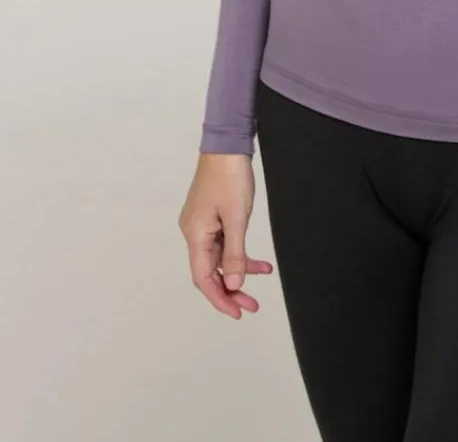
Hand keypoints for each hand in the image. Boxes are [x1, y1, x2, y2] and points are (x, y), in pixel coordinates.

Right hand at [178, 152, 273, 317]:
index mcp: (195, 235)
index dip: (220, 298)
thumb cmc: (230, 177)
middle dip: (231, 289)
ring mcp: (201, 224)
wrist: (226, 145)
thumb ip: (235, 254)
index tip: (238, 313)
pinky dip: (239, 252)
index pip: (204, 278)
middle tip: (252, 305)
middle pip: (210, 271)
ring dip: (239, 270)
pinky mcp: (210, 216)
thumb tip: (233, 286)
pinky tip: (259, 260)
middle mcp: (194, 232)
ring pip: (219, 257)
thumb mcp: (237, 218)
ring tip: (264, 276)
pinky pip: (223, 242)